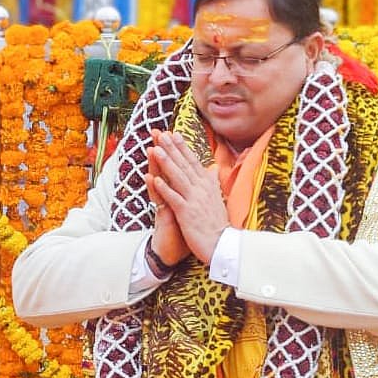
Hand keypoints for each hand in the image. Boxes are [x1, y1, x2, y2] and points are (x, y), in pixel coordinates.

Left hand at [147, 130, 229, 263]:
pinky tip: (155, 179)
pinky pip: (174, 198)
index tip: (173, 133)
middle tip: (161, 134)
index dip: (182, 147)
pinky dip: (165, 188)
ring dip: (167, 162)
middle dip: (172, 148)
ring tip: (156, 149)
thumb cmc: (218, 223)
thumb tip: (214, 168)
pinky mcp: (187, 213)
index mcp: (208, 185)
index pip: (193, 162)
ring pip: (178, 177)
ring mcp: (194, 200)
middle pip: (184, 165)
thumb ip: (213, 182)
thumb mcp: (218, 198)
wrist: (223, 244)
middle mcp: (202, 189)